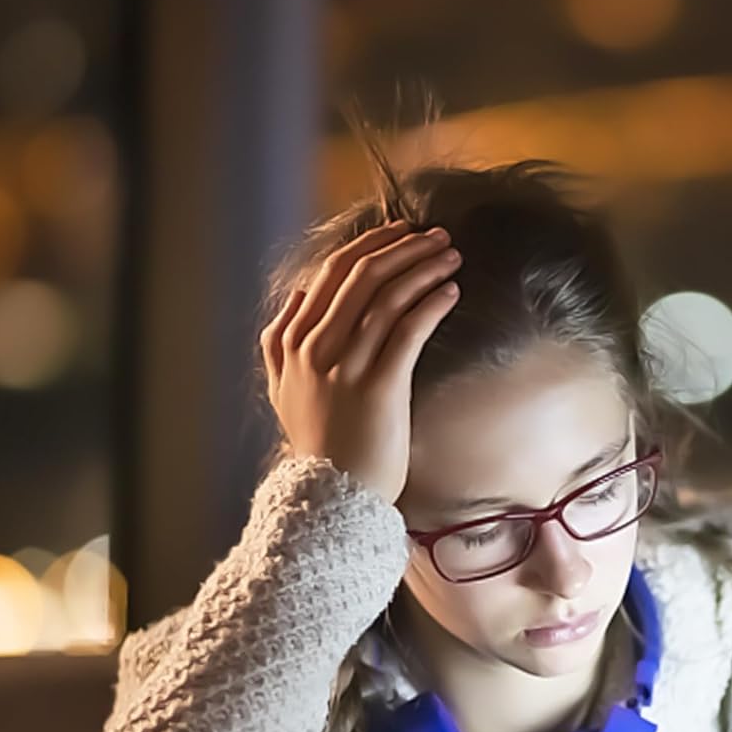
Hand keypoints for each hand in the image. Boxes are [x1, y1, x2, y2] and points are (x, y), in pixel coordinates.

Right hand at [260, 220, 461, 504]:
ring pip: (385, 298)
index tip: (400, 233)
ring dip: (422, 268)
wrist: (332, 497)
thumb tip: (300, 293)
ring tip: (451, 256)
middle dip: (402, 248)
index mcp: (291, 344)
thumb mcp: (284, 390)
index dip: (368, 247)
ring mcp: (344, 368)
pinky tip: (450, 291)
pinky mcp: (378, 388)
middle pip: (360, 277)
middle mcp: (313, 350)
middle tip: (436, 236)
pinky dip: (430, 304)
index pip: (330, 275)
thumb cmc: (319, 446)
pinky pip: (406, 331)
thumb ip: (281, 340)